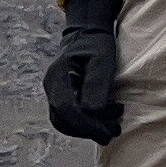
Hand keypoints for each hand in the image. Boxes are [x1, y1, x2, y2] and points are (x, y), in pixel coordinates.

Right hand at [44, 0, 123, 143]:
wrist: (87, 33)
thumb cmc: (96, 44)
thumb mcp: (102, 60)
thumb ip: (96, 84)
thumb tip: (94, 111)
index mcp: (58, 76)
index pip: (66, 110)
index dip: (86, 125)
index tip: (107, 133)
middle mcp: (51, 86)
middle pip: (63, 120)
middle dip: (89, 130)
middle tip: (114, 131)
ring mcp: (53, 92)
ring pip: (64, 122)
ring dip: (88, 129)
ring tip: (111, 125)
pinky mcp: (60, 96)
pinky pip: (68, 117)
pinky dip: (85, 123)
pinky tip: (102, 118)